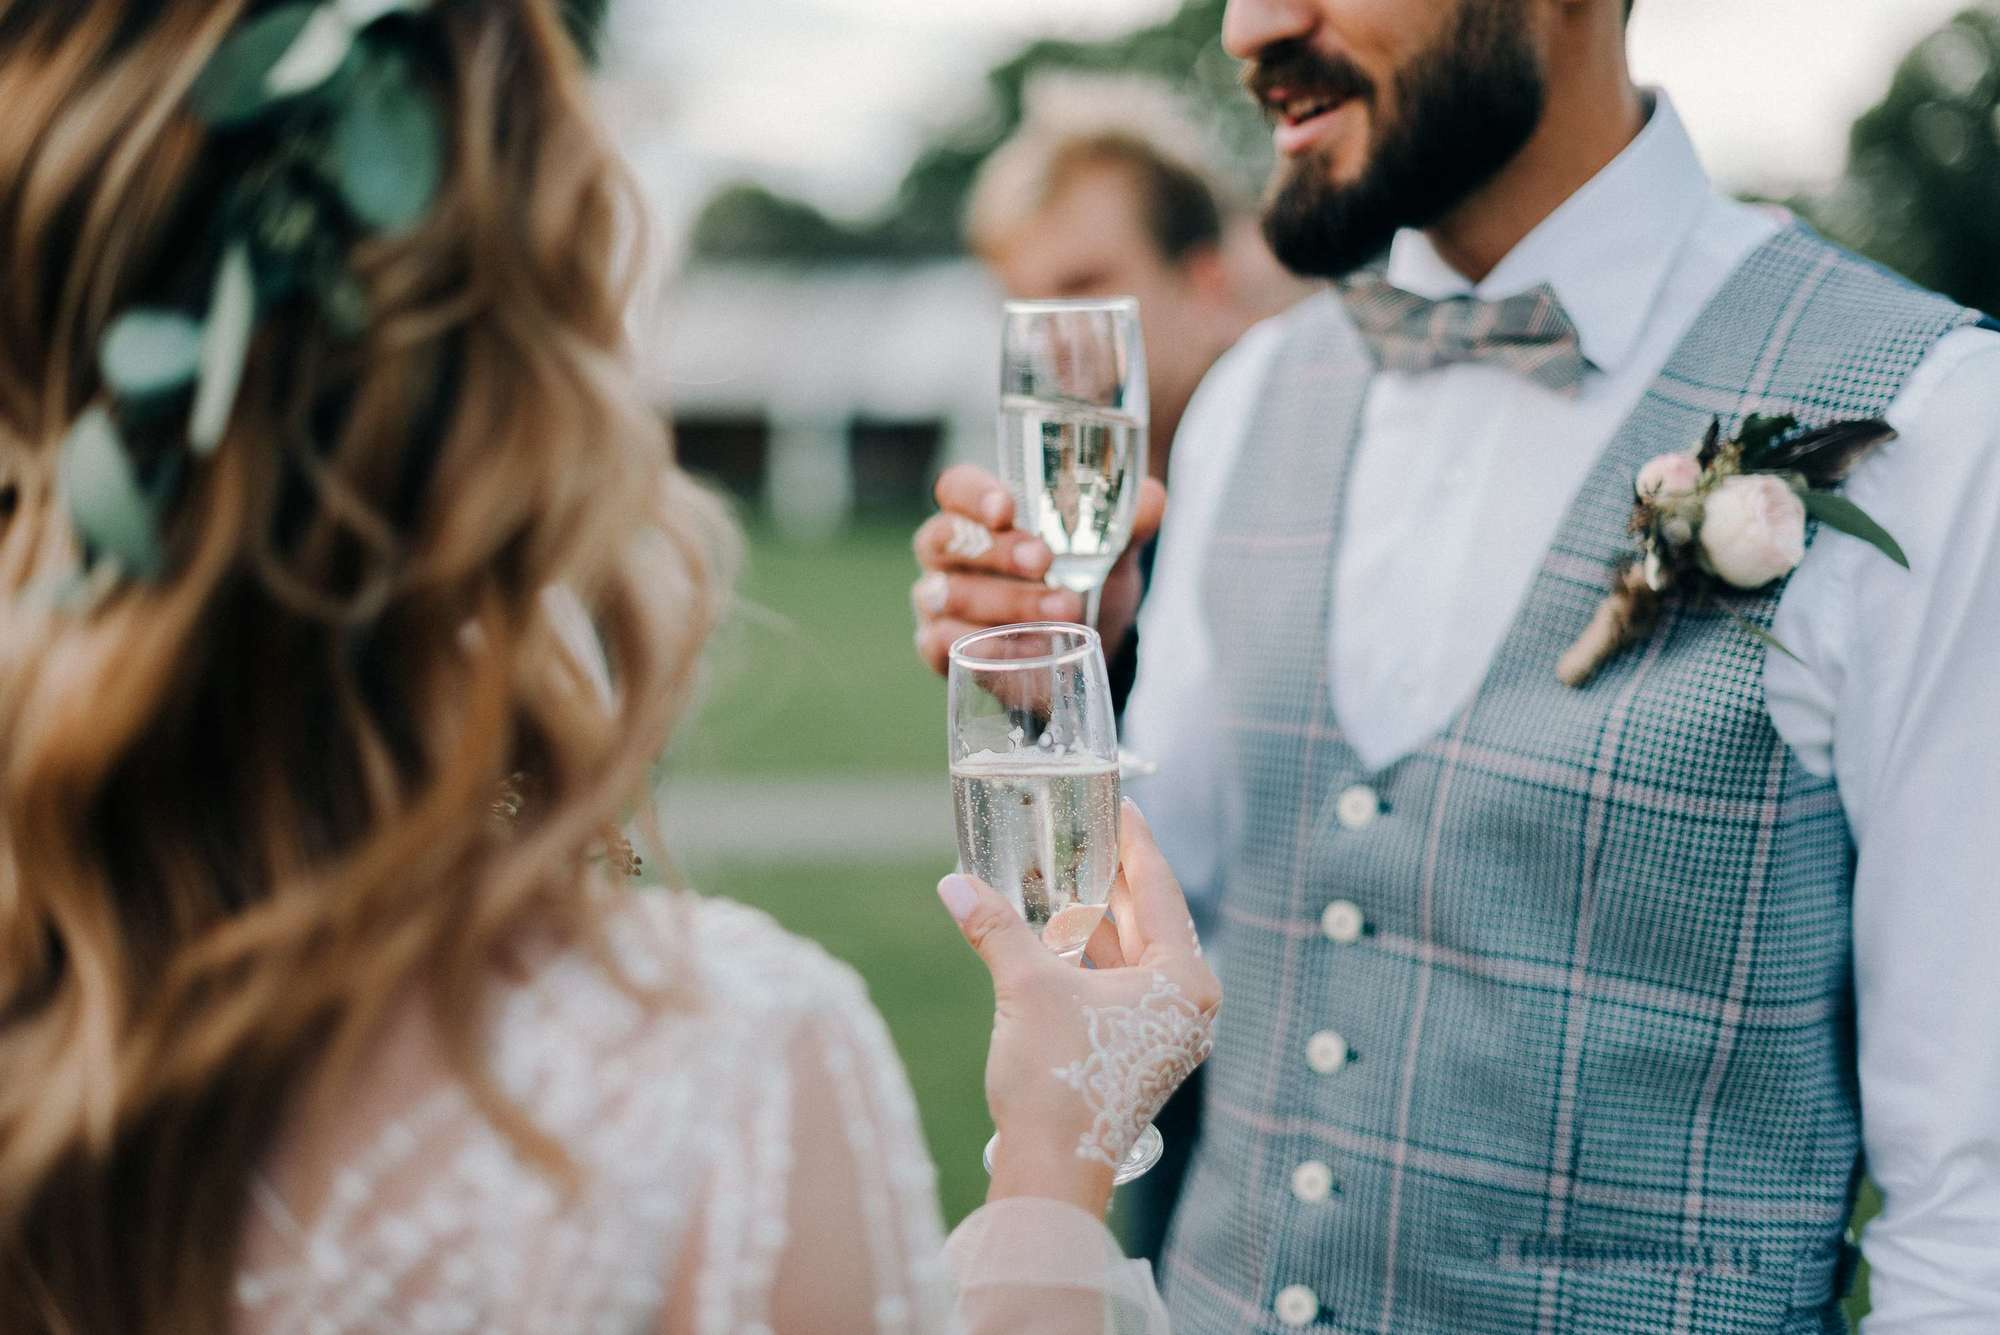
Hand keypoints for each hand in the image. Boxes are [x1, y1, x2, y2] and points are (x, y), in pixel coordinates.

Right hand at [912, 466, 1166, 676]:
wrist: (1082, 647)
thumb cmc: (1081, 580)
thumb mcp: (1110, 553)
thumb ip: (1128, 524)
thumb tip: (1154, 499)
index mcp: (978, 514)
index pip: (956, 488)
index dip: (974, 495)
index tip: (1008, 509)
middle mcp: (946, 553)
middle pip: (944, 538)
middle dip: (997, 551)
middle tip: (1046, 562)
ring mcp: (936, 602)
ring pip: (948, 594)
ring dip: (1006, 602)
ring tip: (1063, 611)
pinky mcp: (938, 648)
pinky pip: (944, 646)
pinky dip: (989, 648)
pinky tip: (1031, 650)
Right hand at [937, 799, 1219, 1217]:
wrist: (1052, 1171)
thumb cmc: (1057, 1082)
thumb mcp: (1026, 988)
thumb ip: (996, 927)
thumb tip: (954, 883)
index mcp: (1184, 981)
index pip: (1159, 889)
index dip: (1135, 840)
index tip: (1120, 800)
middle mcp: (1186, 1004)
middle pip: (1146, 918)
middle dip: (1108, 876)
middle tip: (1080, 828)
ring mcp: (1164, 1031)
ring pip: (1128, 952)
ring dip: (1091, 916)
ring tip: (1057, 870)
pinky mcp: (1136, 1051)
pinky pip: (1116, 983)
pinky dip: (1085, 954)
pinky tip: (1051, 928)